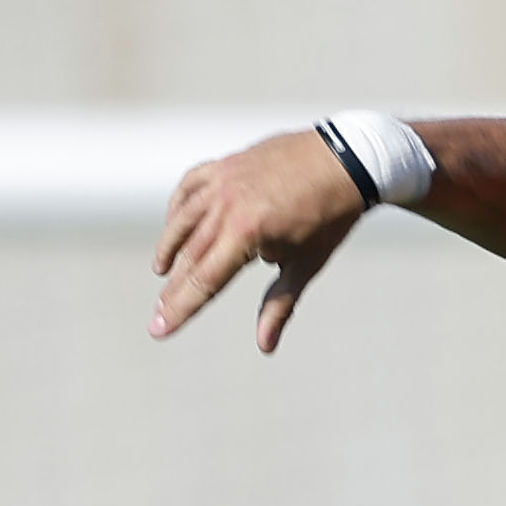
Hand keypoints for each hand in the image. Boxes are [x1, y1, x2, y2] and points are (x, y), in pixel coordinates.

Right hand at [149, 127, 373, 355]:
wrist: (347, 158)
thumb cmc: (330, 217)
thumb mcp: (306, 265)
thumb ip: (279, 306)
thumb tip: (265, 346)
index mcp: (247, 232)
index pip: (203, 281)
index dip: (180, 309)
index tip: (158, 329)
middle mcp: (226, 204)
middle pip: (189, 256)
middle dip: (173, 289)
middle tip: (158, 313)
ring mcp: (223, 180)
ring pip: (183, 220)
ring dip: (170, 248)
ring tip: (162, 272)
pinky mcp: (226, 163)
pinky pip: (191, 186)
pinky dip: (179, 207)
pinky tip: (176, 223)